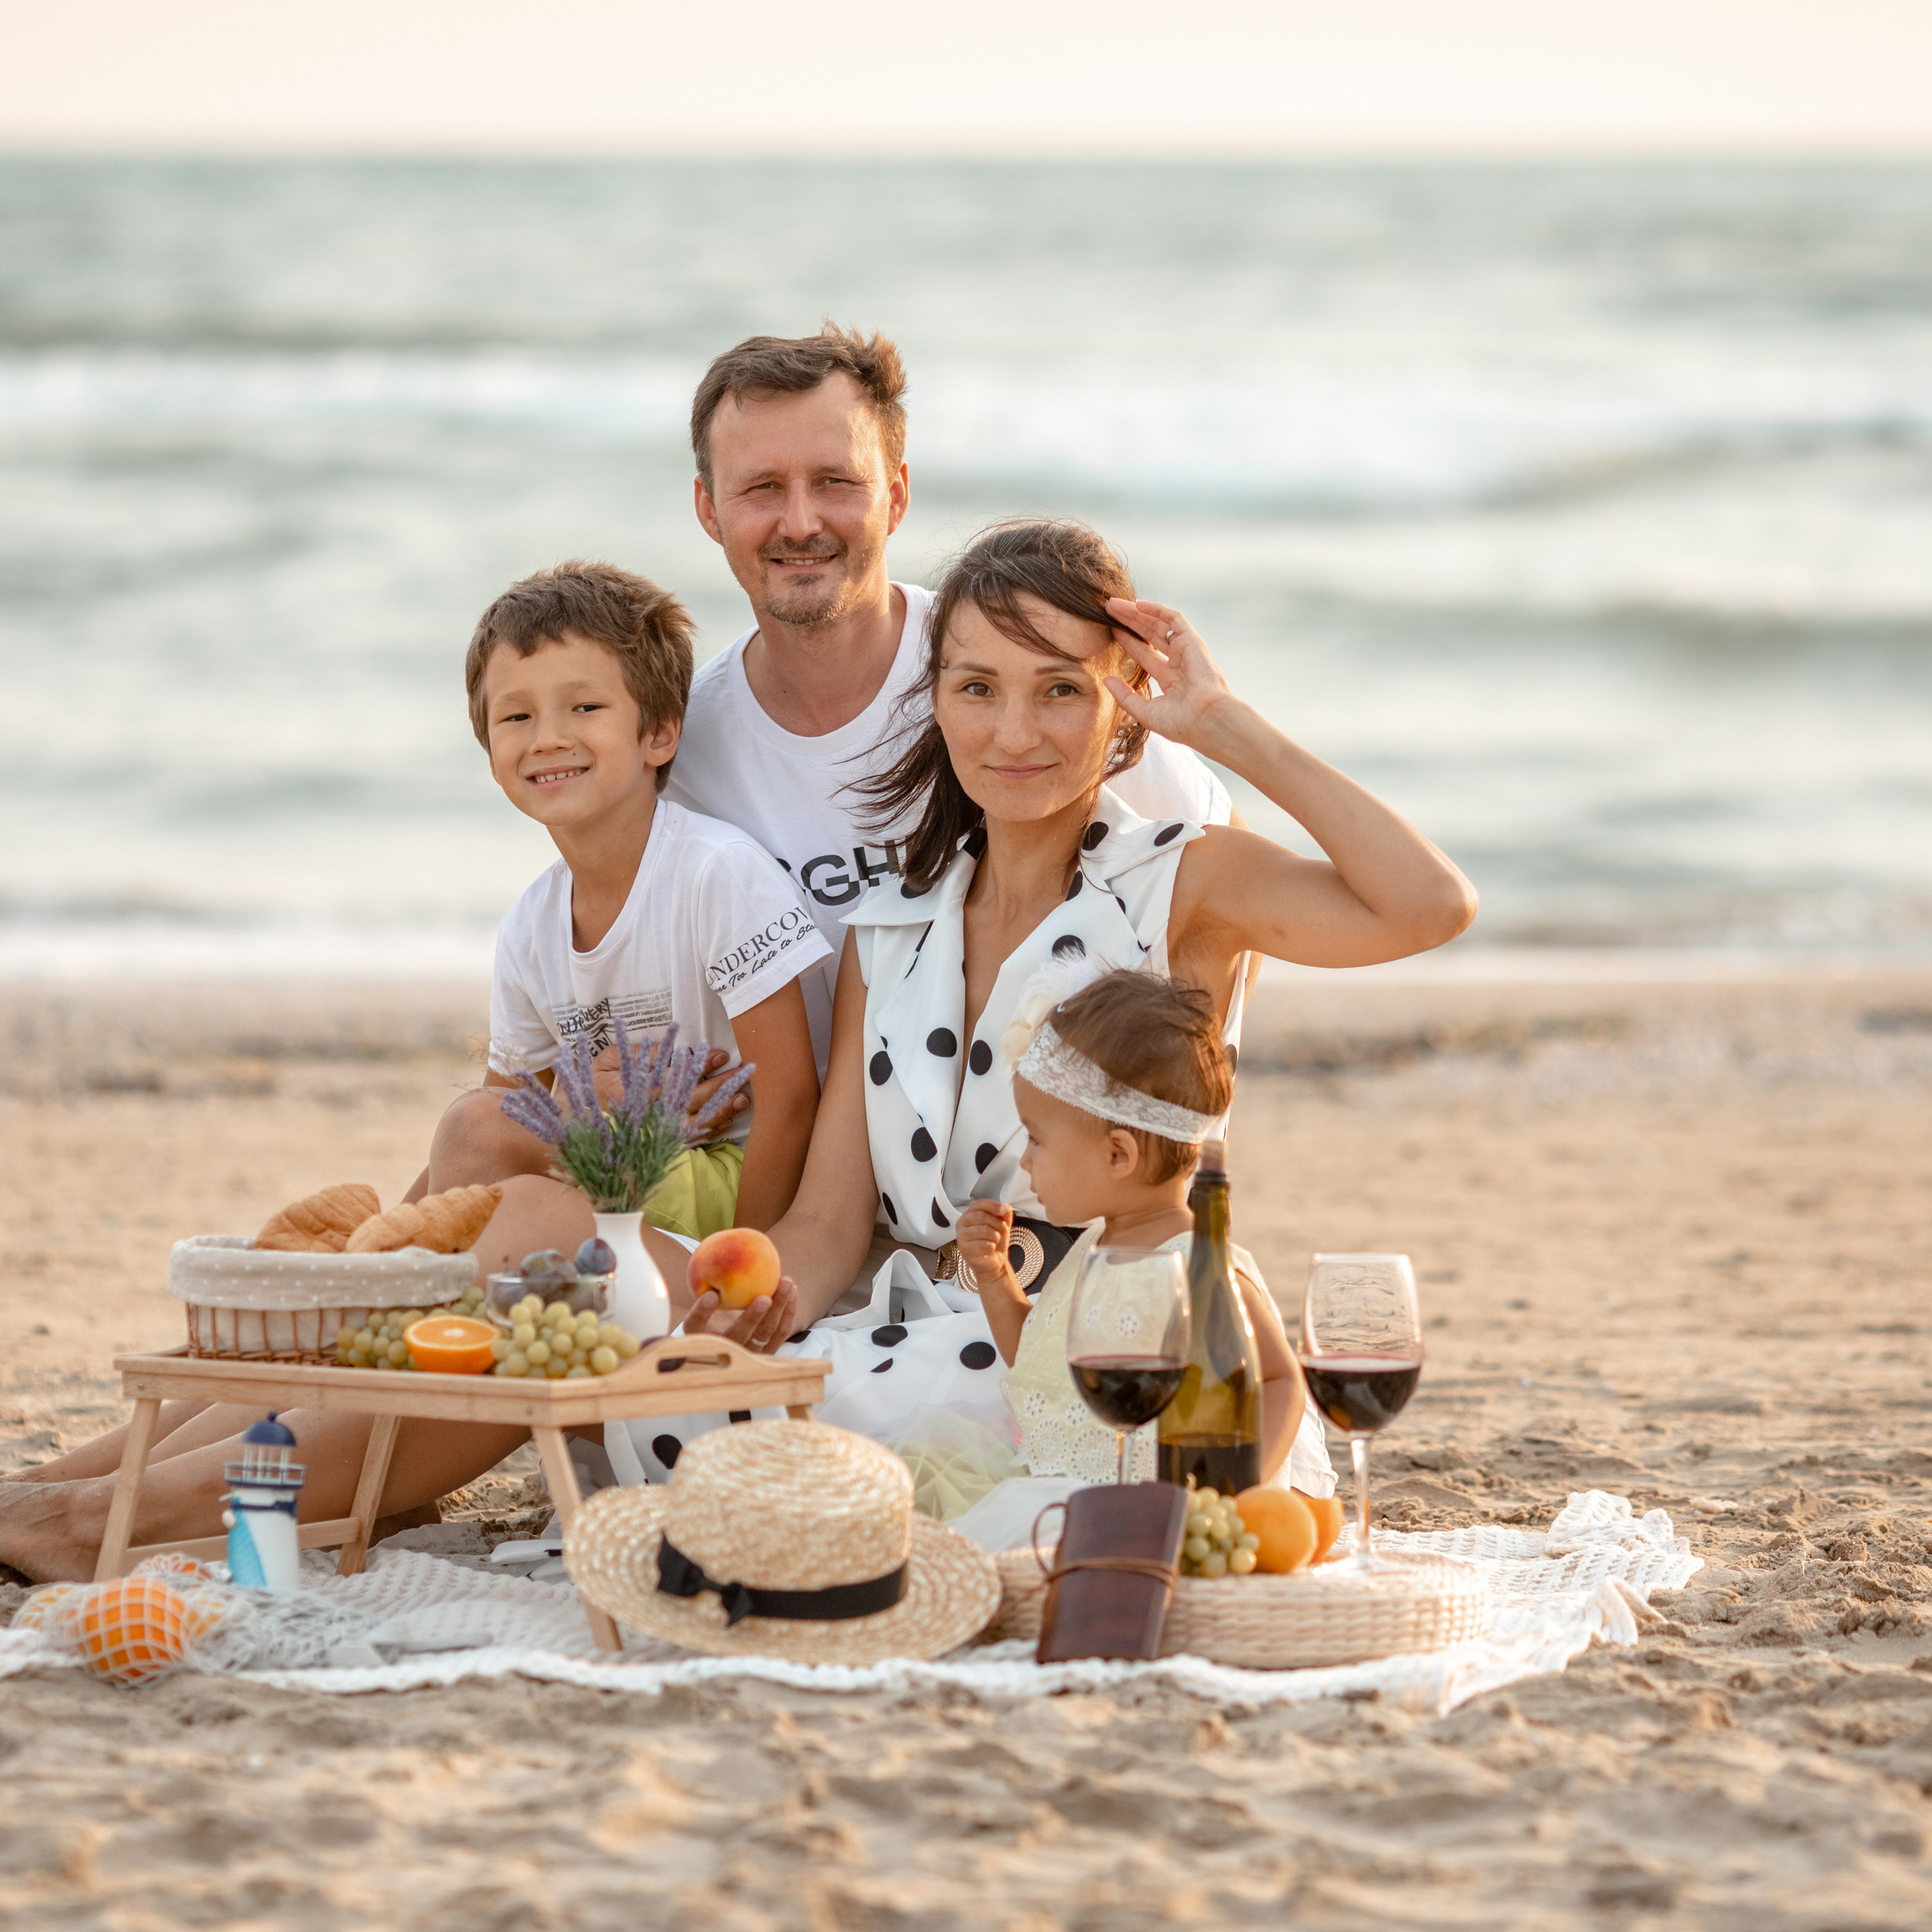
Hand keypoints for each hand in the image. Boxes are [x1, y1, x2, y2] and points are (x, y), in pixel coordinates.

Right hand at [589, 1045, 749, 1133]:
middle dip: (719, 1088)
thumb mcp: (610, 1059)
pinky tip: (727, 1118)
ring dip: (721, 1112)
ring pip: (694, 1125)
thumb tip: (673, 1050)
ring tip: (743, 1098)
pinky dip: (711, 1130)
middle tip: (743, 1074)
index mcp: (635, 1092)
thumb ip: (641, 1055)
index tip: (719, 1054)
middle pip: (690, 1103)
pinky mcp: (660, 1143)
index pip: (674, 1080)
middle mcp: (648, 1116)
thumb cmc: (594, 1082)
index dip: (698, 1067)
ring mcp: (655, 1133)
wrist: (575, 1119)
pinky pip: (690, 1139)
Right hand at [683, 1276, 798, 1354]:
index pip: (696, 1327)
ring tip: (786, 1283)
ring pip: (765, 1334)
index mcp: (701, 1336)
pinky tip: (792, 1290)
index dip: (701, 1314)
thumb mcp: (706, 1295)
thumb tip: (712, 1250)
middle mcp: (725, 1348)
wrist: (731, 1328)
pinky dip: (788, 1311)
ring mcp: (749, 1352)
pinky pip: (781, 1332)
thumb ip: (707, 1281)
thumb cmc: (714, 1303)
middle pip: (737, 1337)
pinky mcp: (768, 1350)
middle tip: (764, 1298)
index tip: (710, 1296)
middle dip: (751, 1318)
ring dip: (778, 1309)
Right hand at [955, 1201, 1016, 1297]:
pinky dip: (991, 1247)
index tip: (1003, 1210)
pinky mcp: (965, 1249)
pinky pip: (984, 1244)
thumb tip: (1005, 1208)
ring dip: (996, 1237)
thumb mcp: (1002, 1224)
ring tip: (994, 1241)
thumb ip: (1004, 1213)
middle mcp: (963, 1224)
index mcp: (969, 1214)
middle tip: (1001, 1230)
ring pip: (984, 1230)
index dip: (993, 1206)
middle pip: (982, 1216)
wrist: (994, 1261)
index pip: (979, 1204)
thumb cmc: (994, 1243)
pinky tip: (989, 1249)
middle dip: (997, 1224)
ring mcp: (962, 1237)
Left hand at [1102, 596, 1242, 756]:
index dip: (1128, 642)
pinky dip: (1156, 609)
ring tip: (1114, 604)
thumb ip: (1124, 695)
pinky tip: (1137, 604)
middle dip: (1129, 622)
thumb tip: (1105, 679)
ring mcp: (1187, 651)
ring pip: (1158, 625)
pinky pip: (1174, 619)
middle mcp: (1179, 663)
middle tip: (1107, 611)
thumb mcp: (1145, 712)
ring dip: (1137, 613)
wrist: (1206, 720)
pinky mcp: (1192, 641)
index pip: (1145, 655)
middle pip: (1150, 636)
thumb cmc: (1180, 723)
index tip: (1110, 632)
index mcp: (1171, 681)